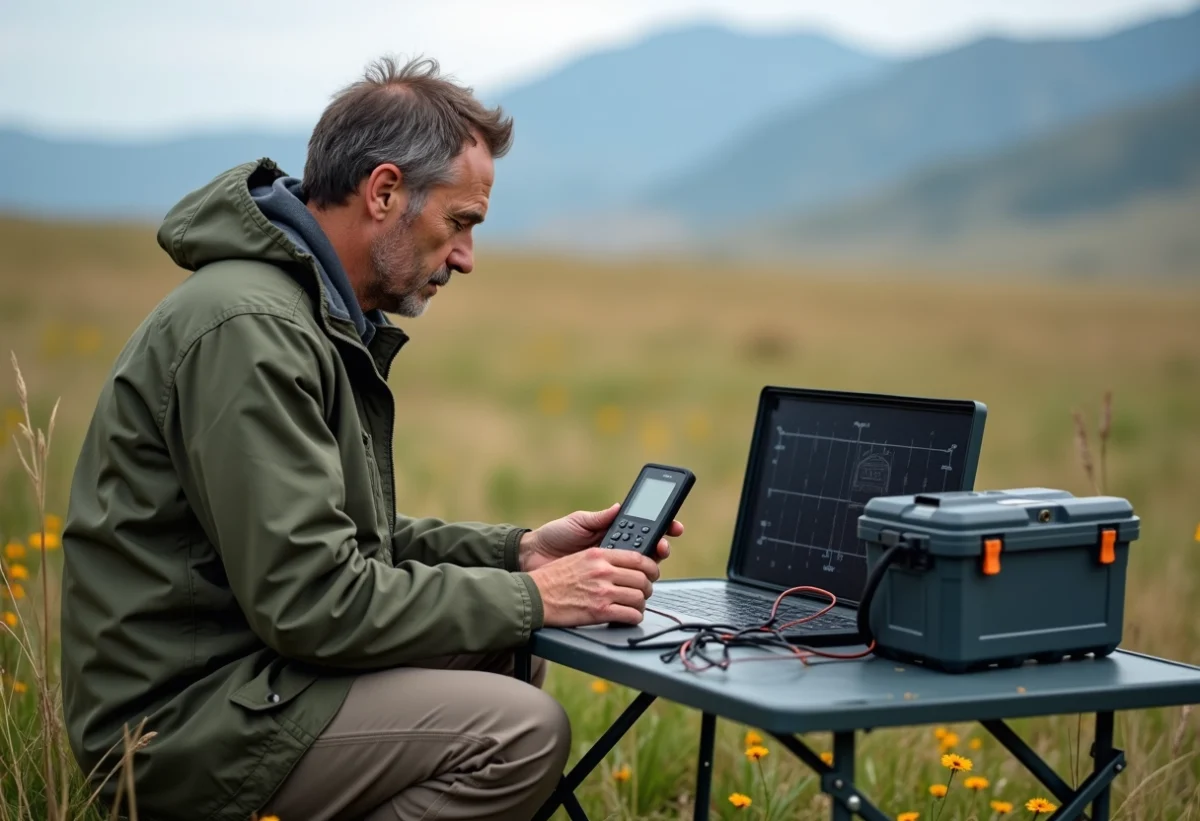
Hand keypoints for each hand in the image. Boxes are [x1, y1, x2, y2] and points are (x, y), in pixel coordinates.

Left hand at [520, 503, 683, 572]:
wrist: (534, 557)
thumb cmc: (555, 536)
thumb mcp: (578, 521)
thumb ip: (599, 517)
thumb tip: (619, 507)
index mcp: (613, 532)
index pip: (644, 529)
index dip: (663, 528)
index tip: (674, 527)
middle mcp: (616, 551)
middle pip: (648, 551)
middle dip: (661, 547)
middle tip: (662, 546)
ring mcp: (612, 569)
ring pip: (641, 570)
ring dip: (650, 566)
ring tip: (651, 562)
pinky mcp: (605, 586)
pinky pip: (624, 587)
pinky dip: (633, 585)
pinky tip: (637, 582)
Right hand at [527, 547, 661, 625]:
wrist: (534, 596)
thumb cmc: (552, 578)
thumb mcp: (579, 557)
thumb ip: (602, 557)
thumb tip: (622, 562)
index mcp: (599, 555)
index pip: (638, 558)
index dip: (651, 566)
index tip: (652, 572)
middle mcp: (603, 571)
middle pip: (643, 578)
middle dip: (647, 587)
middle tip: (643, 592)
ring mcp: (602, 591)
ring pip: (640, 597)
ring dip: (641, 604)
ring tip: (635, 606)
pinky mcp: (600, 611)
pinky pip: (630, 615)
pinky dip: (634, 618)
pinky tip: (628, 617)